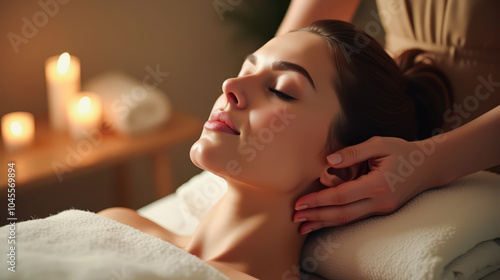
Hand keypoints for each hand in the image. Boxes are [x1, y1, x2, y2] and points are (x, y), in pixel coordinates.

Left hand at [293, 136, 440, 233]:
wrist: (430, 165)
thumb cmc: (403, 151)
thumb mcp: (380, 144)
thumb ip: (354, 152)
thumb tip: (329, 161)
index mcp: (378, 184)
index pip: (342, 196)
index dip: (319, 200)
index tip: (300, 203)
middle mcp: (380, 202)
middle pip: (342, 214)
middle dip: (316, 217)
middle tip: (295, 218)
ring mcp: (382, 209)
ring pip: (347, 220)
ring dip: (323, 223)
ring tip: (303, 226)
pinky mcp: (381, 211)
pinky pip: (355, 218)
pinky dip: (336, 221)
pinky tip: (322, 222)